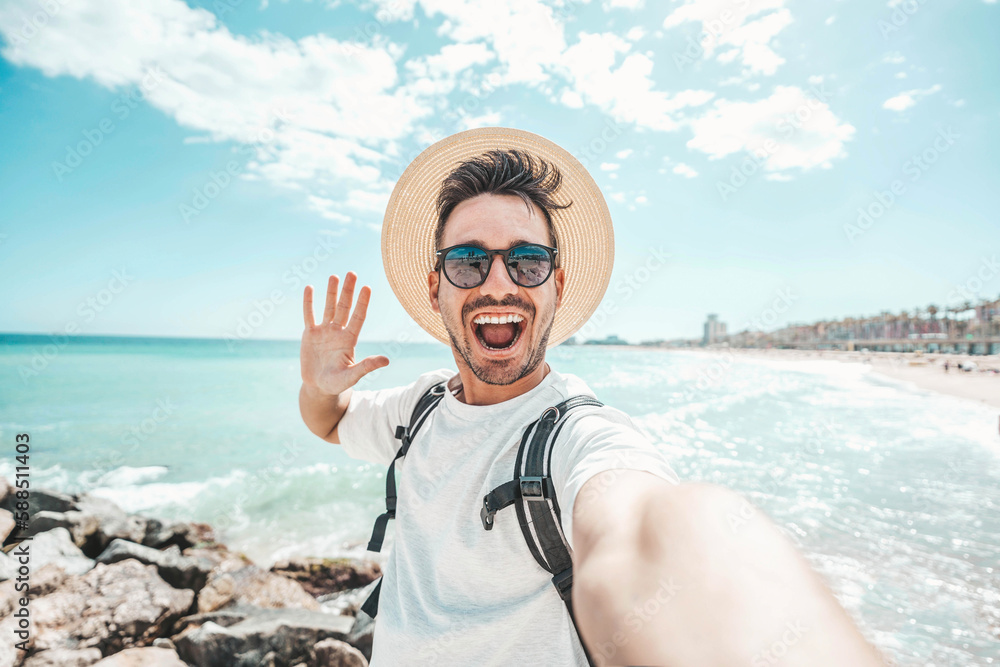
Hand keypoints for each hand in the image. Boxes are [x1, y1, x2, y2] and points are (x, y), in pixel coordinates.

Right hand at [301, 272, 388, 395]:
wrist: (318, 387)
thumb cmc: (337, 383)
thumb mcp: (351, 376)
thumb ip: (366, 367)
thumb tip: (386, 360)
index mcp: (349, 340)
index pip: (358, 317)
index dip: (362, 303)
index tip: (367, 288)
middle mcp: (338, 332)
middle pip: (344, 307)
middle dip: (348, 291)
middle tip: (352, 273)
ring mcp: (324, 331)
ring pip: (328, 307)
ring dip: (331, 292)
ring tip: (334, 276)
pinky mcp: (309, 334)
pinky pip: (309, 315)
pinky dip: (309, 302)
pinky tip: (310, 288)